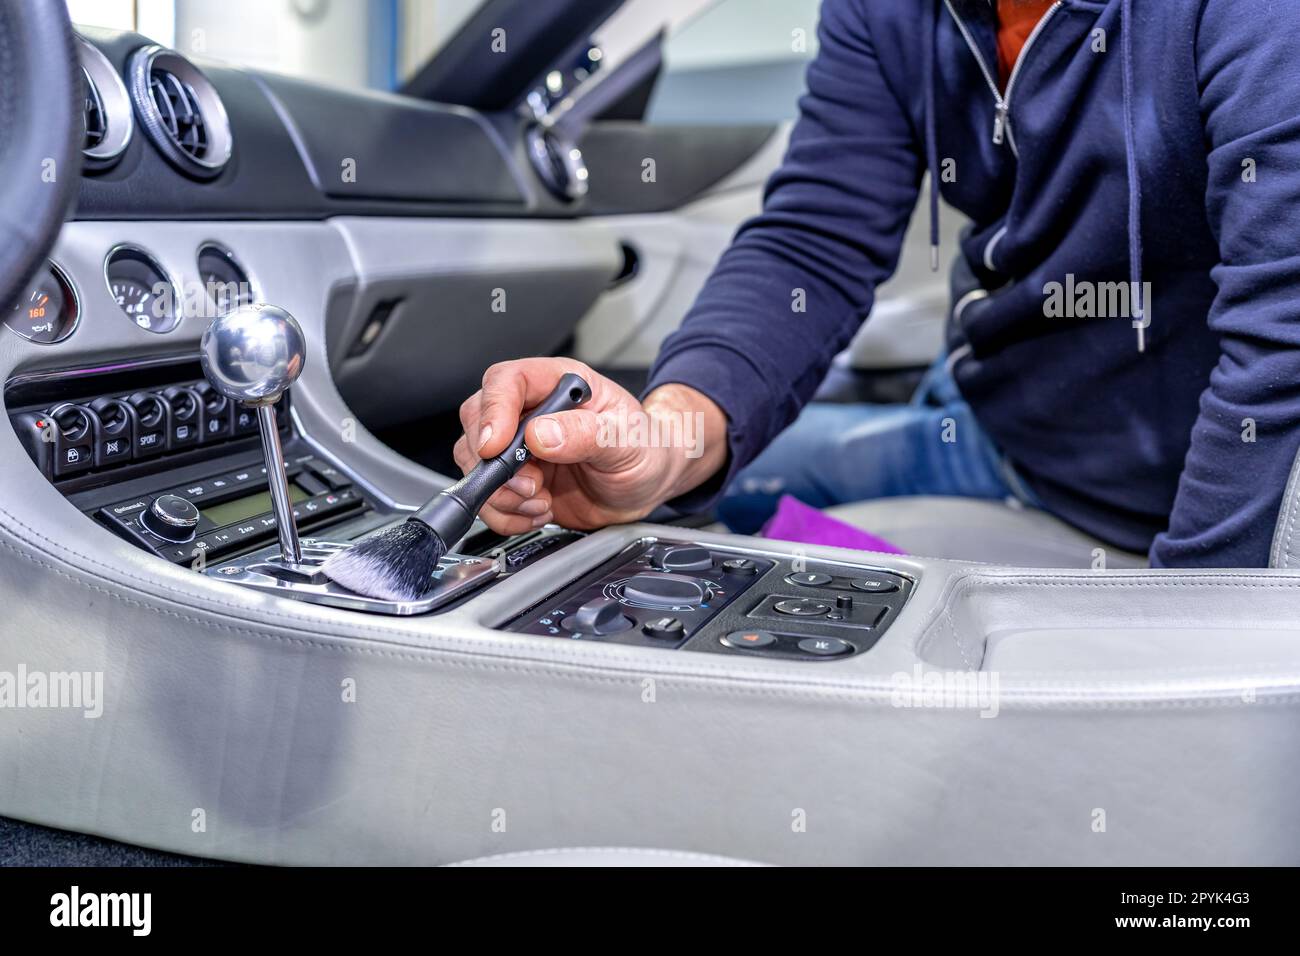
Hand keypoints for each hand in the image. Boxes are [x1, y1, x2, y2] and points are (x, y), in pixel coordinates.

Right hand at [452, 358, 727, 534]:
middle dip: (495, 463)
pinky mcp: (517, 481)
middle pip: (478, 422)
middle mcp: (531, 412)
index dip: (493, 410)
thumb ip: (587, 434)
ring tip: (542, 500)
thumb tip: (541, 434)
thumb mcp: (627, 439)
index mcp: (557, 384)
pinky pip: (489, 497)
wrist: (651, 483)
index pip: (507, 381)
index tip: (497, 446)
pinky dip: (506, 513)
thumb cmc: (645, 448)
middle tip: (531, 484)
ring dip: (502, 493)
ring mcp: (520, 448)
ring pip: (475, 463)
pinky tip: (539, 511)